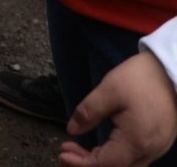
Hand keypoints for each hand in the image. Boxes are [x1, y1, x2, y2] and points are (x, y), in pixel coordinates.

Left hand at [60, 50, 176, 166]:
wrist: (170, 70)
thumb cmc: (141, 79)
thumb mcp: (108, 90)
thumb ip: (88, 112)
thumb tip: (72, 130)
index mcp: (137, 141)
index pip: (106, 164)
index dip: (81, 163)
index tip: (62, 153)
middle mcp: (150, 150)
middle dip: (88, 164)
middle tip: (67, 151)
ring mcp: (158, 148)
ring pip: (127, 166)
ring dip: (102, 162)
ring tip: (79, 149)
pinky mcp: (159, 142)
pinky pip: (136, 159)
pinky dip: (115, 158)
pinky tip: (103, 148)